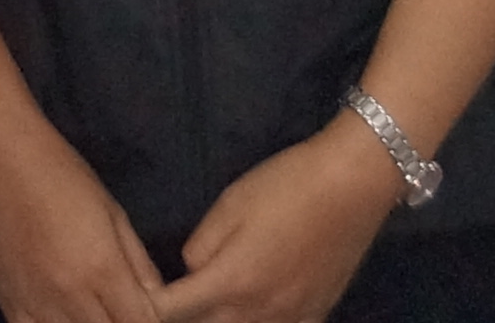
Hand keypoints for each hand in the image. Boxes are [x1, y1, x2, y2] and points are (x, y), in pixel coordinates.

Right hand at [0, 118, 165, 322]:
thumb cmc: (62, 174)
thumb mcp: (114, 214)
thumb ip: (140, 266)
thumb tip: (159, 304)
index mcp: (102, 268)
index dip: (151, 322)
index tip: (149, 311)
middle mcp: (69, 293)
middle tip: (121, 306)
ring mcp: (34, 302)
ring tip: (93, 309)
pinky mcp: (6, 302)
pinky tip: (62, 316)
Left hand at [158, 116, 407, 322]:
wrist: (352, 186)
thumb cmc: (286, 186)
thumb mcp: (229, 205)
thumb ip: (201, 247)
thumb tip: (191, 273)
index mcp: (231, 282)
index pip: (172, 312)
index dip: (150, 305)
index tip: (143, 293)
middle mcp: (260, 312)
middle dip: (183, 318)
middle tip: (175, 300)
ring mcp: (292, 319)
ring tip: (209, 307)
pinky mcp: (316, 316)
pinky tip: (253, 314)